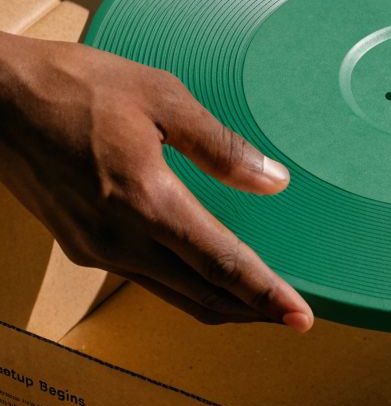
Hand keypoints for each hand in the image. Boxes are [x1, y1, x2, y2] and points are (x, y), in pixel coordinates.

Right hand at [0, 33, 313, 330]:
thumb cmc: (73, 86)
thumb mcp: (162, 96)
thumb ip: (220, 146)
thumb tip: (272, 181)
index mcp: (146, 202)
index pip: (221, 264)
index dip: (266, 294)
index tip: (301, 318)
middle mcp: (119, 239)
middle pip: (201, 295)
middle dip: (253, 311)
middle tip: (295, 318)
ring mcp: (96, 248)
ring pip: (173, 295)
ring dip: (220, 304)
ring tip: (262, 305)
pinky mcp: (80, 245)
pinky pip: (147, 279)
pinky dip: (186, 287)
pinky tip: (208, 275)